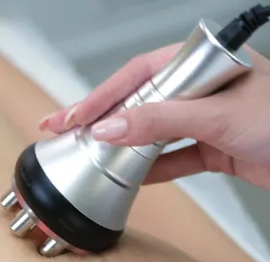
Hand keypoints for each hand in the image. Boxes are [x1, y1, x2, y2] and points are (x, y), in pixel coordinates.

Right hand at [39, 44, 269, 189]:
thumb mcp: (218, 116)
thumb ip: (159, 121)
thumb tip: (108, 128)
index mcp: (203, 65)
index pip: (139, 76)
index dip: (101, 96)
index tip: (72, 117)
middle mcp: (201, 90)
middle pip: (139, 102)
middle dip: (101, 119)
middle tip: (63, 131)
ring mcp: (206, 120)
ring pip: (151, 131)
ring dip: (121, 146)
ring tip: (87, 155)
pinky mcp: (214, 148)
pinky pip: (172, 158)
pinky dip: (149, 170)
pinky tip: (127, 176)